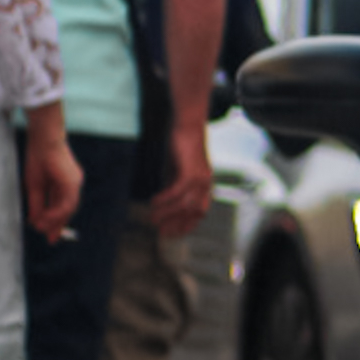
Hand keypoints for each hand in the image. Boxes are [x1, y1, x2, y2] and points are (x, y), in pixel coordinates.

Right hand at [21, 122, 82, 239]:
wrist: (44, 141)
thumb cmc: (38, 159)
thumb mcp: (34, 186)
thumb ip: (37, 204)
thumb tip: (35, 221)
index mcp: (65, 183)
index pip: (62, 206)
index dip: (56, 221)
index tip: (49, 235)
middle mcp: (73, 184)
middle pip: (68, 210)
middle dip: (59, 225)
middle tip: (51, 240)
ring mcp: (75, 183)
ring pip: (68, 208)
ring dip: (56, 221)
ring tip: (44, 231)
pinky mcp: (72, 182)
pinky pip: (67, 202)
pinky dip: (57, 213)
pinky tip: (47, 220)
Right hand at [149, 119, 213, 235]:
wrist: (188, 125)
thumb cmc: (181, 148)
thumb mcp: (177, 172)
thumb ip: (174, 186)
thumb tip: (165, 203)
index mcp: (205, 186)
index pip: (200, 212)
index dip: (187, 225)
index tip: (172, 233)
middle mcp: (206, 184)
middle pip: (194, 212)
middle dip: (177, 224)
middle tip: (160, 232)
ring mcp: (201, 178)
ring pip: (185, 204)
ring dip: (167, 213)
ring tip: (152, 217)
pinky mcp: (191, 171)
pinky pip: (177, 191)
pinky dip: (165, 199)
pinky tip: (154, 202)